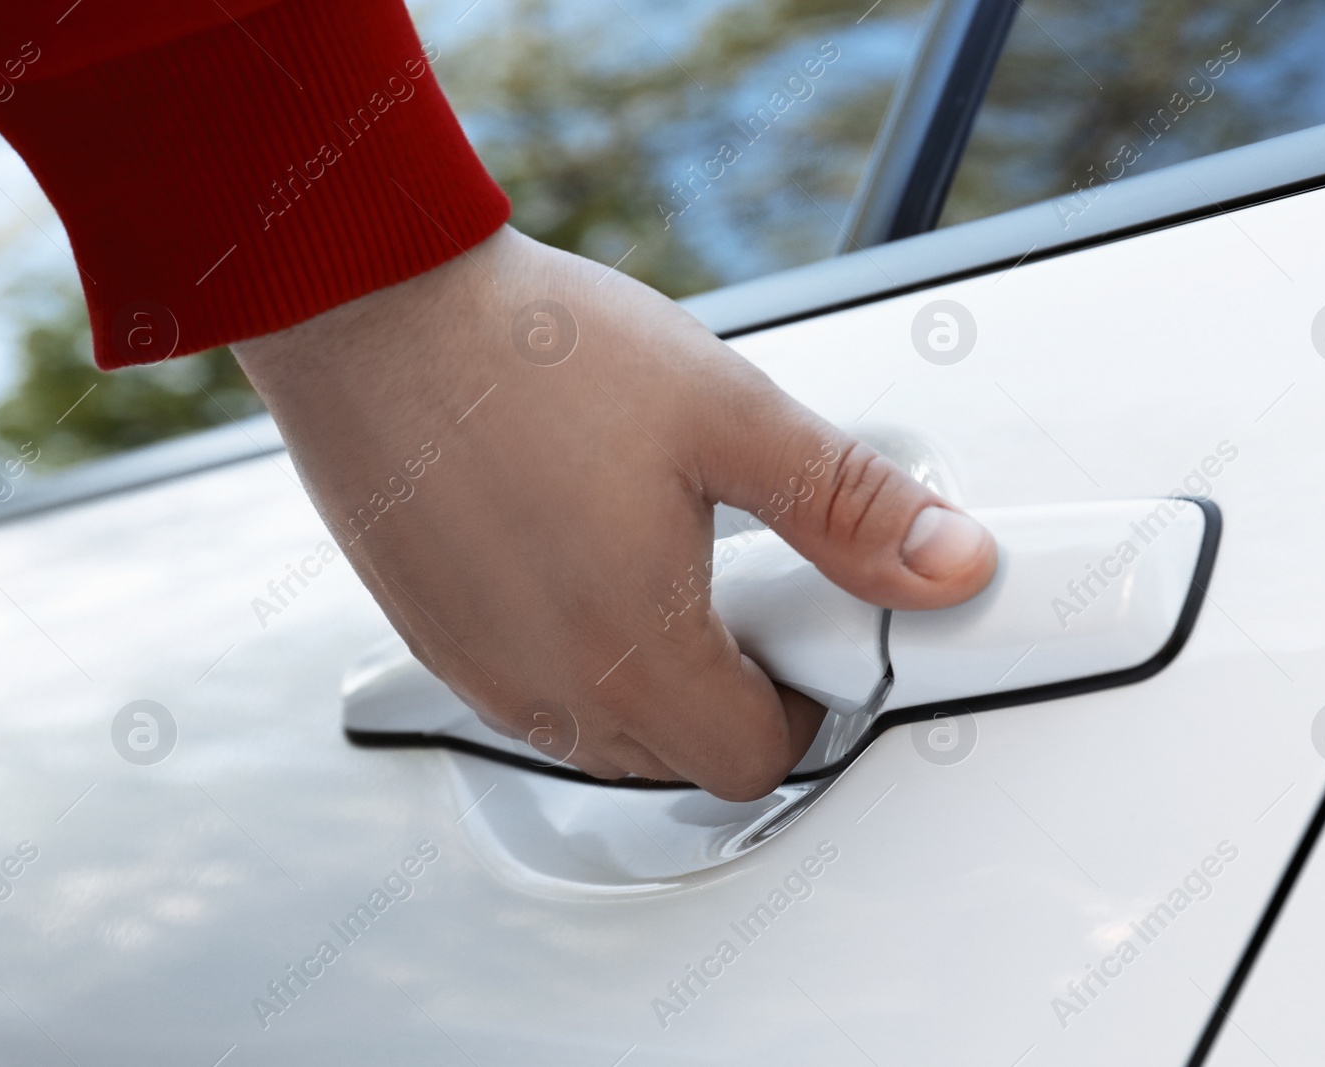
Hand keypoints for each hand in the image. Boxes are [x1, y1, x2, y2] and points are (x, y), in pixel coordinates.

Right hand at [232, 226, 996, 799]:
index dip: (803, 705)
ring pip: (601, 734)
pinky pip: (529, 692)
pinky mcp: (431, 636)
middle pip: (678, 758)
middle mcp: (548, 689)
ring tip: (655, 554)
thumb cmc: (532, 354)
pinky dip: (575, 654)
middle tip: (735, 582)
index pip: (753, 760)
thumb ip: (851, 506)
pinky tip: (578, 548)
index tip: (805, 634)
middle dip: (728, 695)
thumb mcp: (729, 418)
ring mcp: (479, 670)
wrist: (376, 307)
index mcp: (635, 652)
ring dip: (651, 678)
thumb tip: (948, 562)